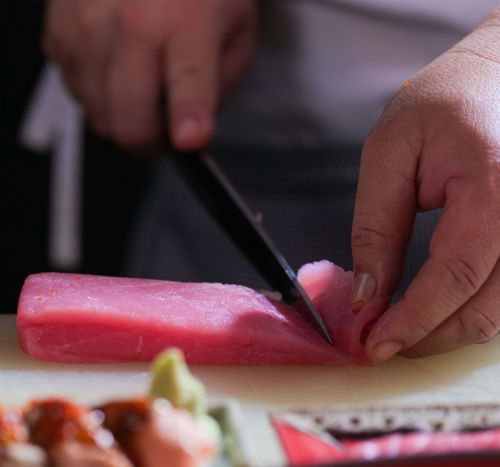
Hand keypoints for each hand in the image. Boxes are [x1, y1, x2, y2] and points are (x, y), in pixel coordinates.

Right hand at [43, 0, 255, 150]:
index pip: (188, 78)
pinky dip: (97, 92)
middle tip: (166, 131)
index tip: (188, 138)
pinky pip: (76, 95)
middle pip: (129, 123)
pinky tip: (115, 61)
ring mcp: (87, 29)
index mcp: (187, 21)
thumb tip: (189, 137)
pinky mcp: (58, 34)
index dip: (187, 113)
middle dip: (150, 143)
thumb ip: (219, 89)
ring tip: (142, 79)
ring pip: (99, 118)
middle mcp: (131, 22)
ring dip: (122, 115)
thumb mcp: (234, 34)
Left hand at [350, 7, 499, 363]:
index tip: (372, 345)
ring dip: (451, 331)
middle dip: (429, 337)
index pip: (455, 278)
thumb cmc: (444, 103)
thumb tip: (366, 296)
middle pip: (487, 309)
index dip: (412, 321)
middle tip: (381, 344)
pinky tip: (438, 307)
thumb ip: (377, 227)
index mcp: (495, 189)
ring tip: (403, 329)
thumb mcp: (390, 153)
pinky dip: (474, 310)